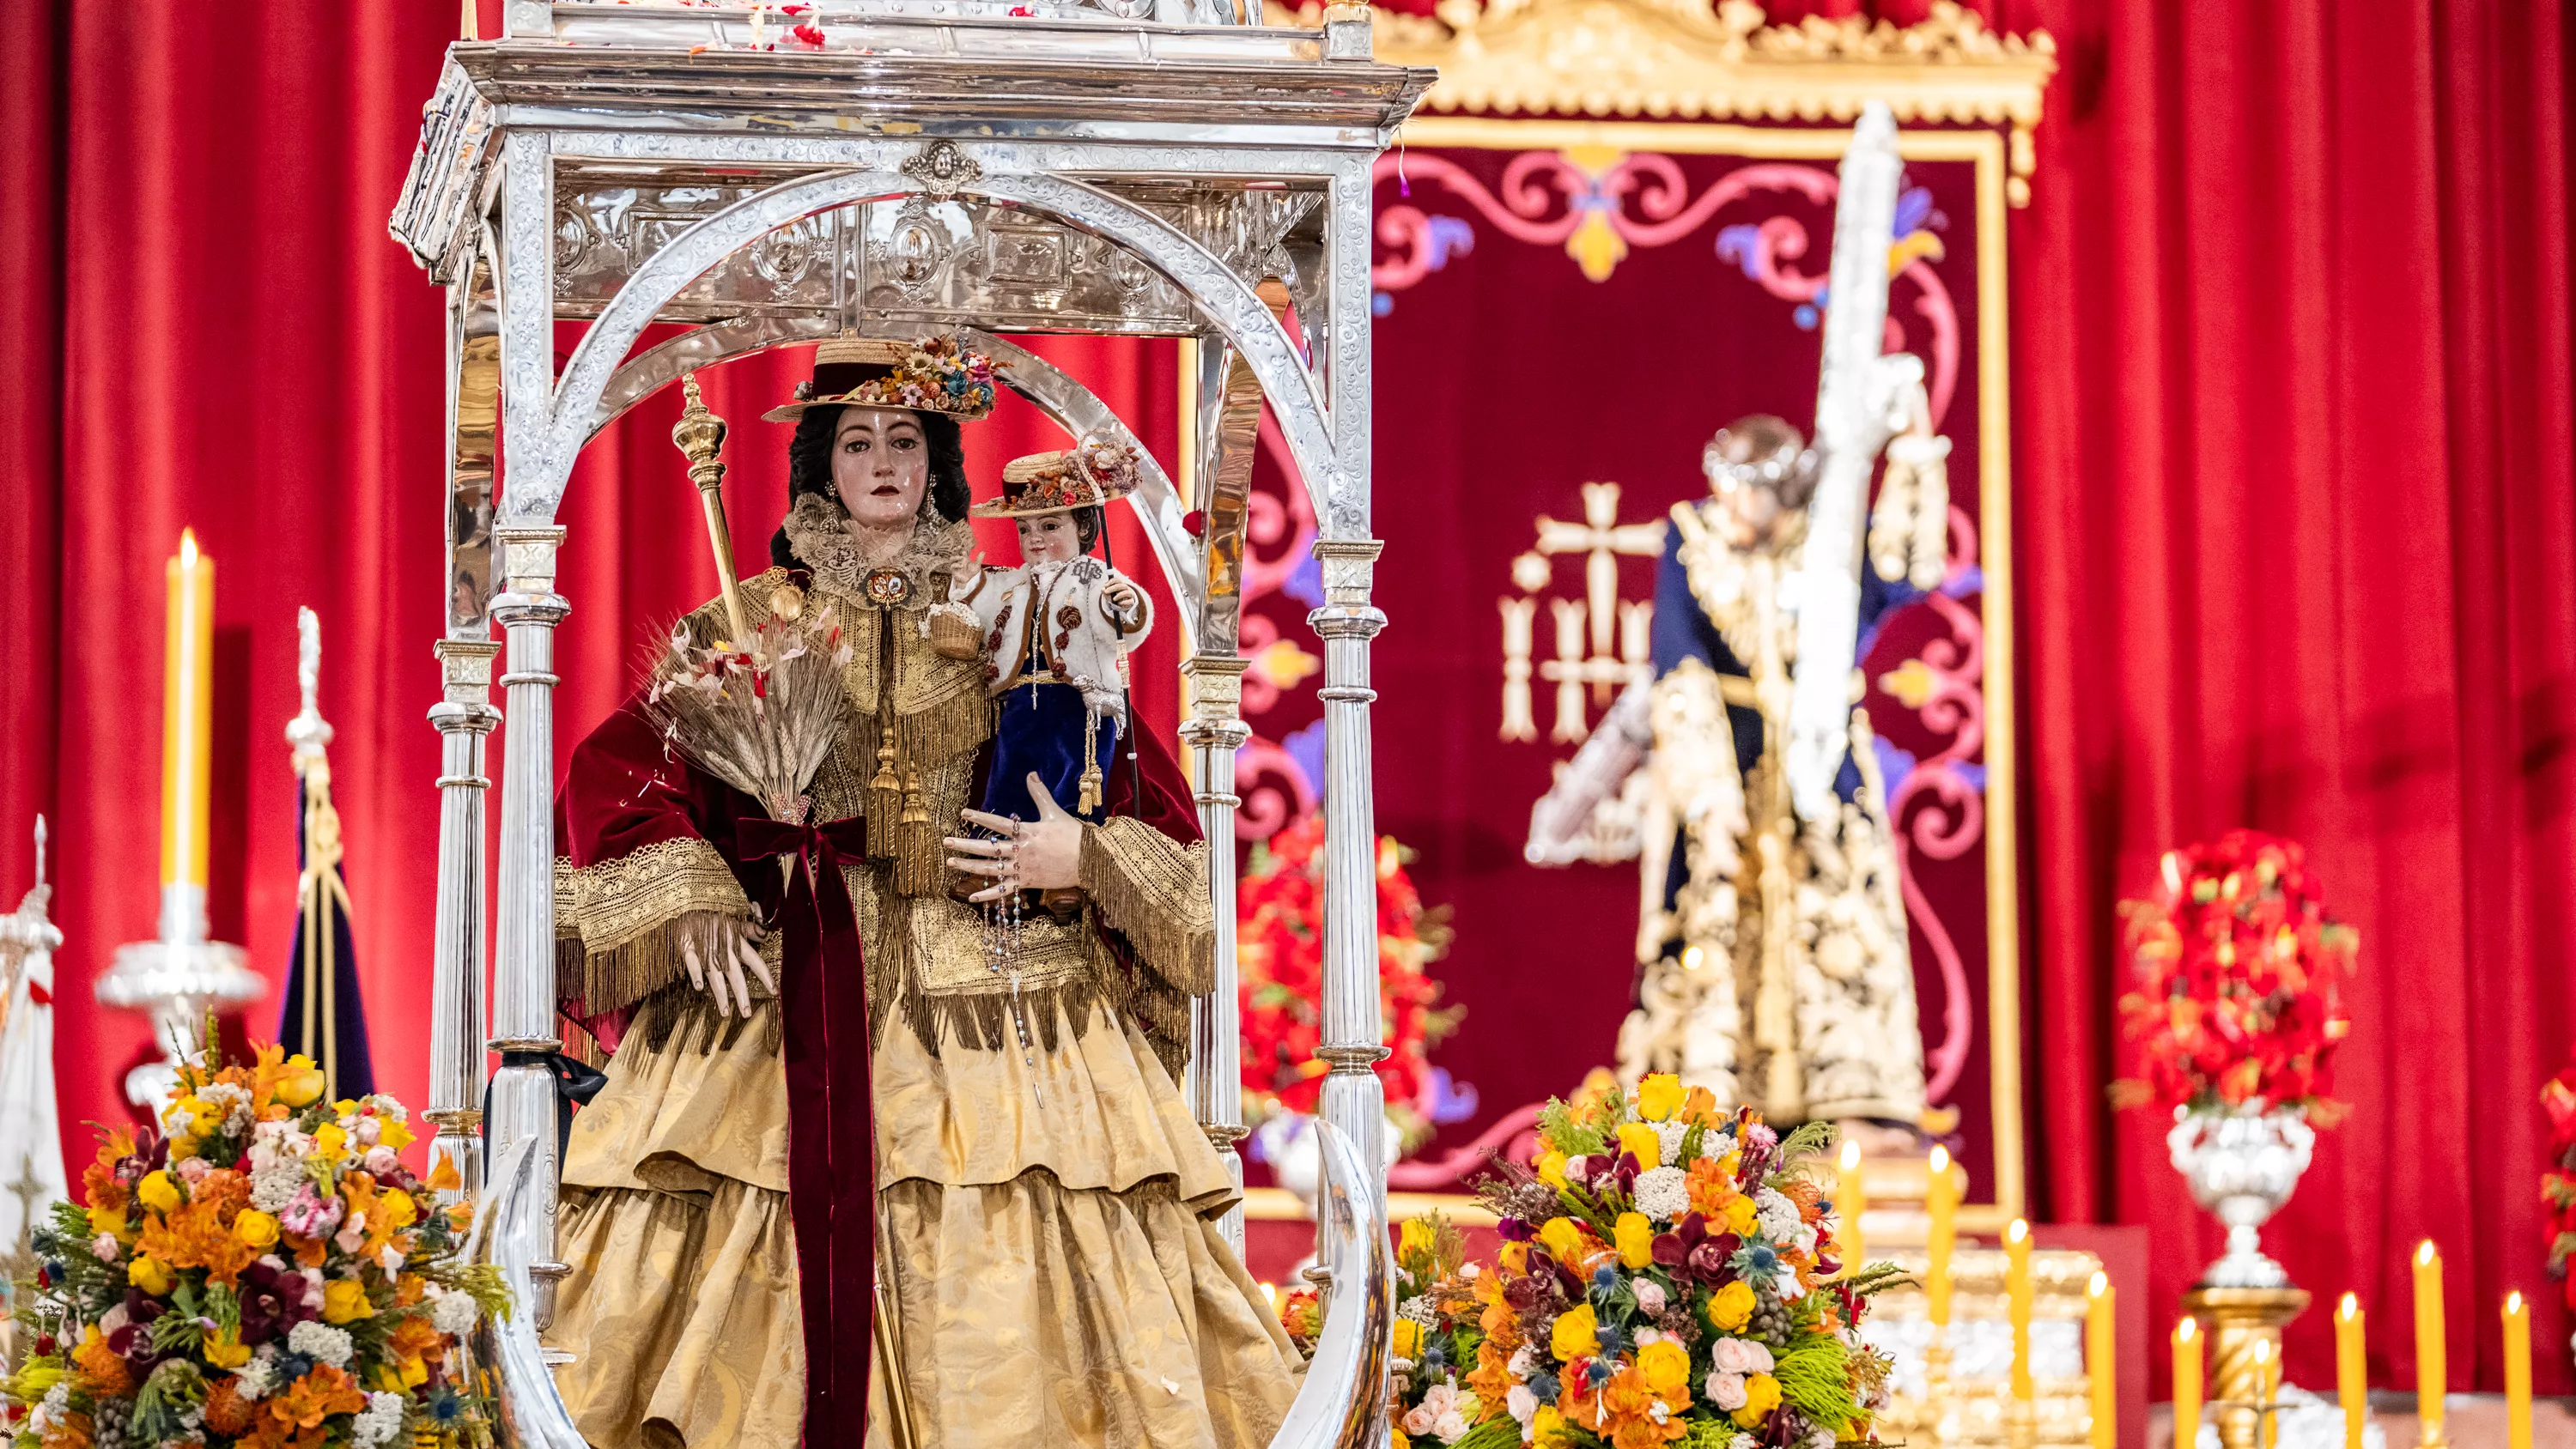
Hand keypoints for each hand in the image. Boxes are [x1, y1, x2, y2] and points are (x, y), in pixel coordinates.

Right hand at [677, 910, 774, 1018]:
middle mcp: (724, 948)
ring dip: (721, 994)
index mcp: (737, 941)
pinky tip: (699, 988)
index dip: (765, 976)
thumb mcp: (736, 918)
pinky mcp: (688, 947)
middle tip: (747, 1013)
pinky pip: (692, 963)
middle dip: (742, 995)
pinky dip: (696, 974)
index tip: (774, 992)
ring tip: (725, 1012)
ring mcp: (706, 949)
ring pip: (715, 975)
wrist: (690, 900)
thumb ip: (752, 929)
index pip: (755, 961)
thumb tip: (768, 935)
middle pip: (736, 975)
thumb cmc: (714, 911)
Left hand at [945, 773, 1083, 901]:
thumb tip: (1031, 774)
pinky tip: (971, 896)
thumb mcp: (1055, 812)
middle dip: (965, 845)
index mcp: (1027, 832)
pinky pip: (1004, 891)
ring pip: (990, 869)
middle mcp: (1021, 851)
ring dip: (969, 866)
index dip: (980, 818)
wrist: (1091, 860)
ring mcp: (1023, 868)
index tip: (963, 813)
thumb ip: (1039, 794)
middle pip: (987, 848)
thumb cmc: (1074, 835)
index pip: (998, 823)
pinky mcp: (1027, 882)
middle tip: (946, 842)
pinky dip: (988, 895)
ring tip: (951, 862)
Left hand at [1102, 578, 1141, 618]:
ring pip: (1127, 592)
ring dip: (1119, 595)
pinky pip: (1130, 601)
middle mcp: (1126, 588)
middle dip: (1113, 588)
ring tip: (1114, 599)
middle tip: (1106, 592)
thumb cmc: (1115, 597)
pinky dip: (1124, 602)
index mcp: (1120, 584)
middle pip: (1122, 585)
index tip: (1105, 586)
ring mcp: (1130, 595)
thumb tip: (1102, 589)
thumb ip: (1105, 592)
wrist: (1122, 605)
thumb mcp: (1109, 595)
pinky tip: (1119, 603)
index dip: (1111, 582)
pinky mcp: (1131, 602)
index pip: (1117, 580)